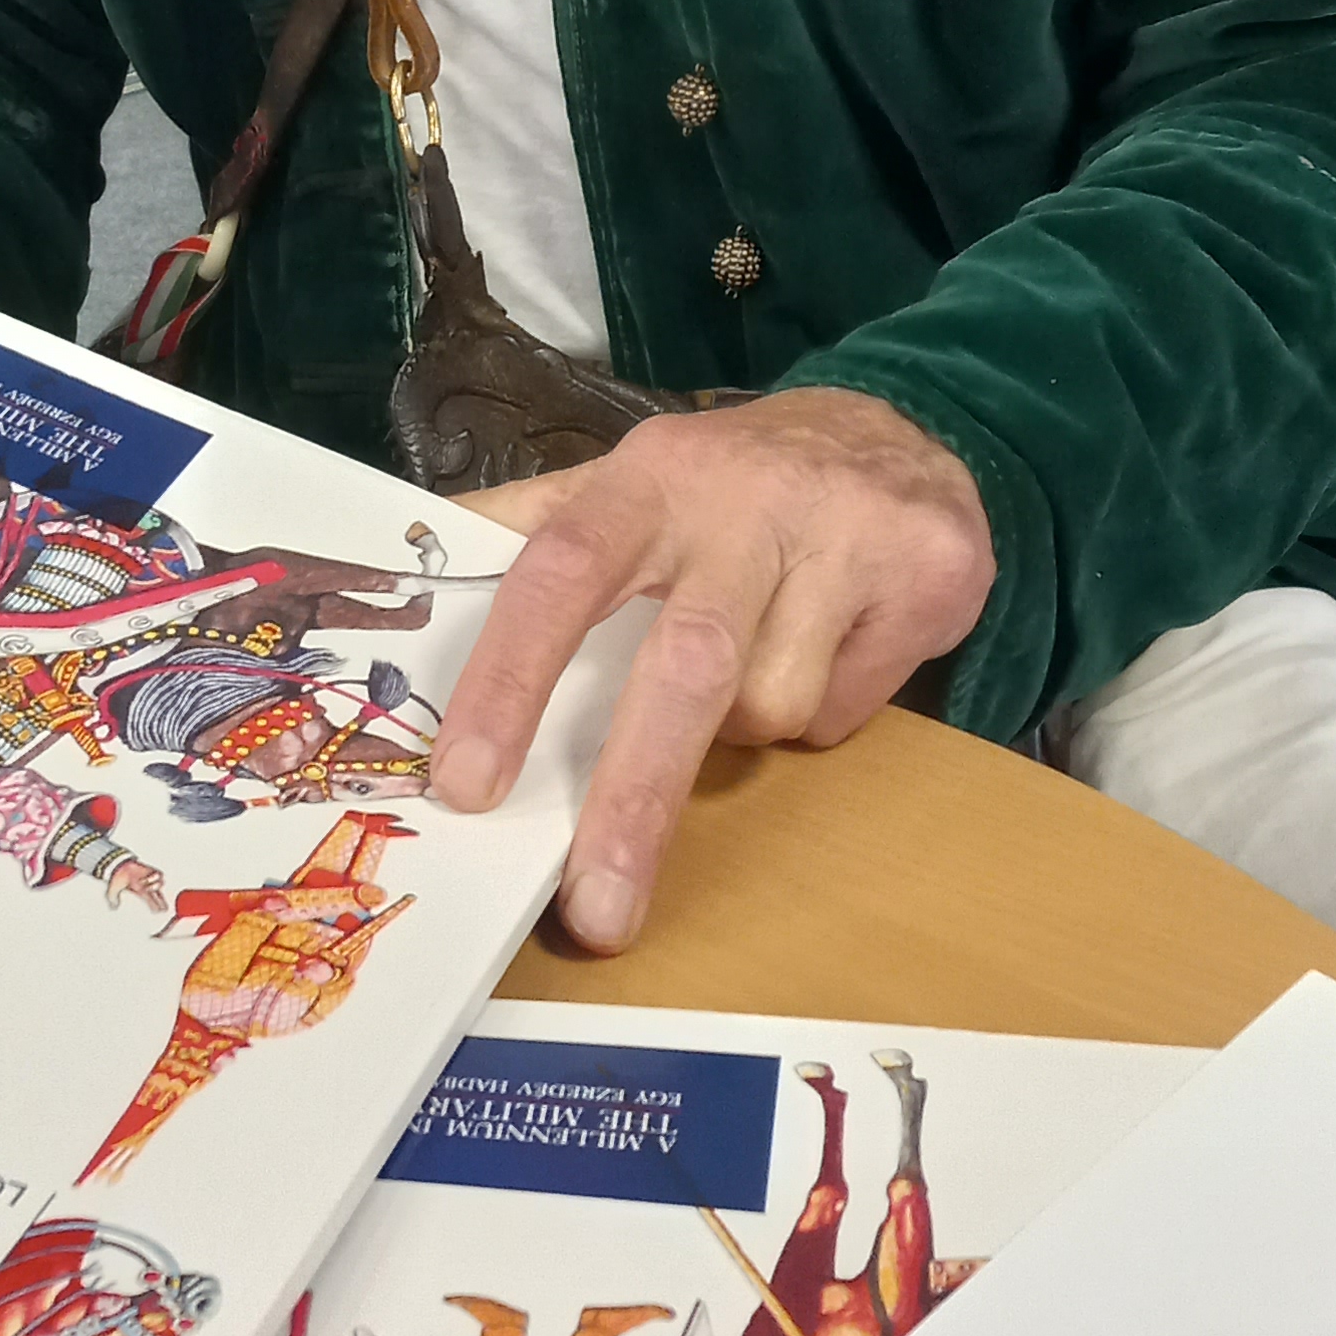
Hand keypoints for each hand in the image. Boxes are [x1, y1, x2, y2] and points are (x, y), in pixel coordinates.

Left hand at [436, 389, 992, 953]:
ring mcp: (843, 529)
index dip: (510, 678)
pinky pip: (845, 708)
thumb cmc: (735, 484)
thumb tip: (408, 579)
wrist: (903, 426)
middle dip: (635, 796)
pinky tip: (834, 645)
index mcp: (645, 483)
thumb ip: (532, 530)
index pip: (561, 574)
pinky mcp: (926, 568)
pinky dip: (824, 711)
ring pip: (770, 705)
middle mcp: (741, 501)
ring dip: (748, 730)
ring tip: (757, 665)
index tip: (468, 783)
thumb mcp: (633, 484)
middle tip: (596, 910)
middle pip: (684, 665)